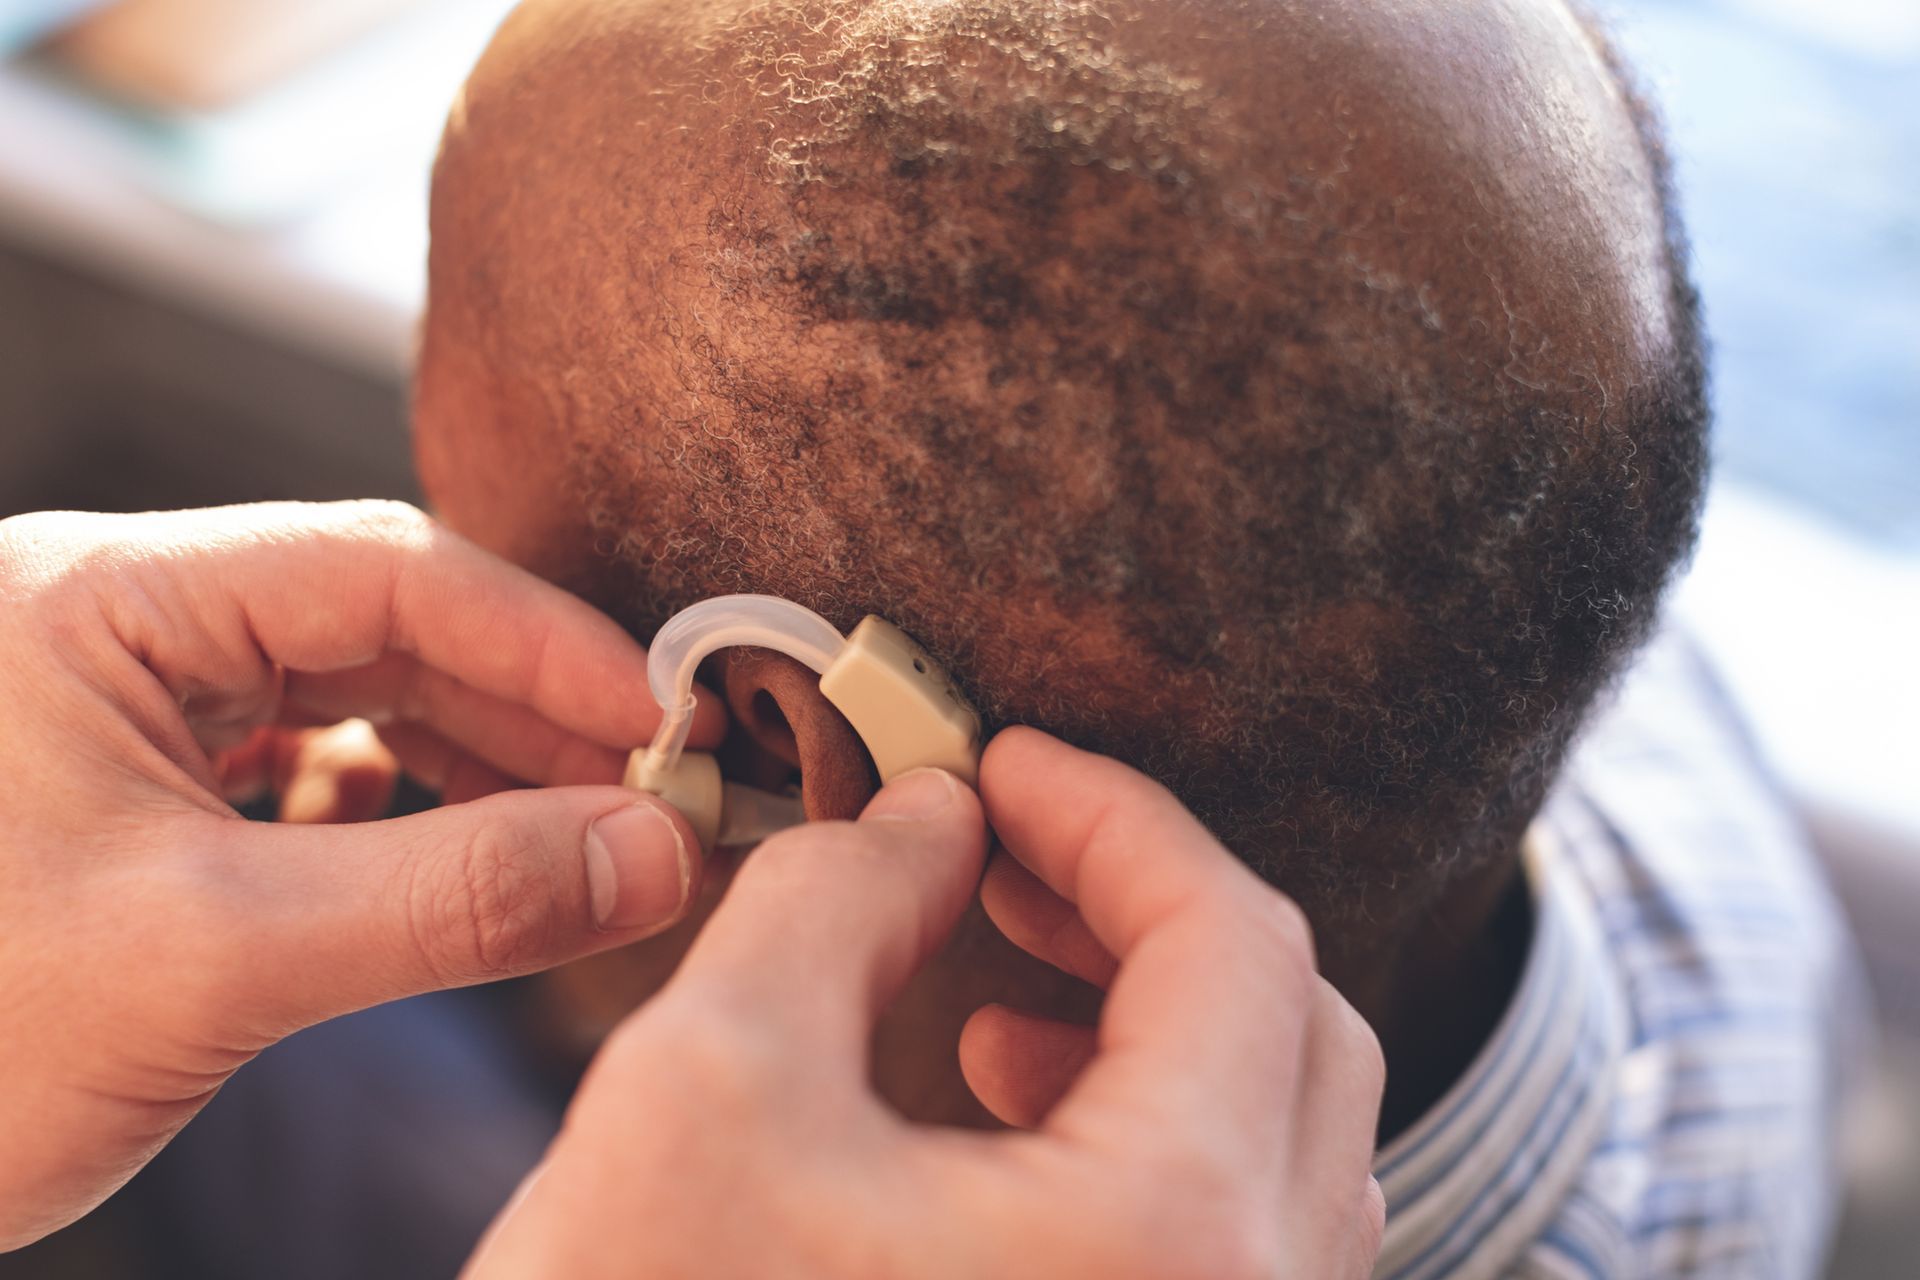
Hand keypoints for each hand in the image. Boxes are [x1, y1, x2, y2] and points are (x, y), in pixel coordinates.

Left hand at [0, 501, 721, 1248]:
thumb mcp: (216, 960)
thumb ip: (455, 896)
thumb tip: (657, 853)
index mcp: (94, 599)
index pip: (377, 568)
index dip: (544, 642)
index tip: (666, 722)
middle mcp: (112, 623)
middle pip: (383, 624)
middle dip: (531, 712)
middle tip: (657, 797)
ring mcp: (123, 705)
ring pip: (358, 695)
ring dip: (484, 764)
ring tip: (591, 837)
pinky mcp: (137, 790)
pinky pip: (311, 766)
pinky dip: (410, 811)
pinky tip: (467, 861)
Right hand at [467, 730, 1385, 1278]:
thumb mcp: (707, 1080)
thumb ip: (841, 896)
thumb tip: (936, 818)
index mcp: (1177, 1237)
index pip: (1230, 937)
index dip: (1115, 813)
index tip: (1003, 759)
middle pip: (1290, 1032)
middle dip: (1144, 906)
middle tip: (1007, 847)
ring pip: (1276, 1143)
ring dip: (1152, 1016)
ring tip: (1000, 978)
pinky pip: (1225, 1241)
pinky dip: (1143, 1133)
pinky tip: (1005, 1106)